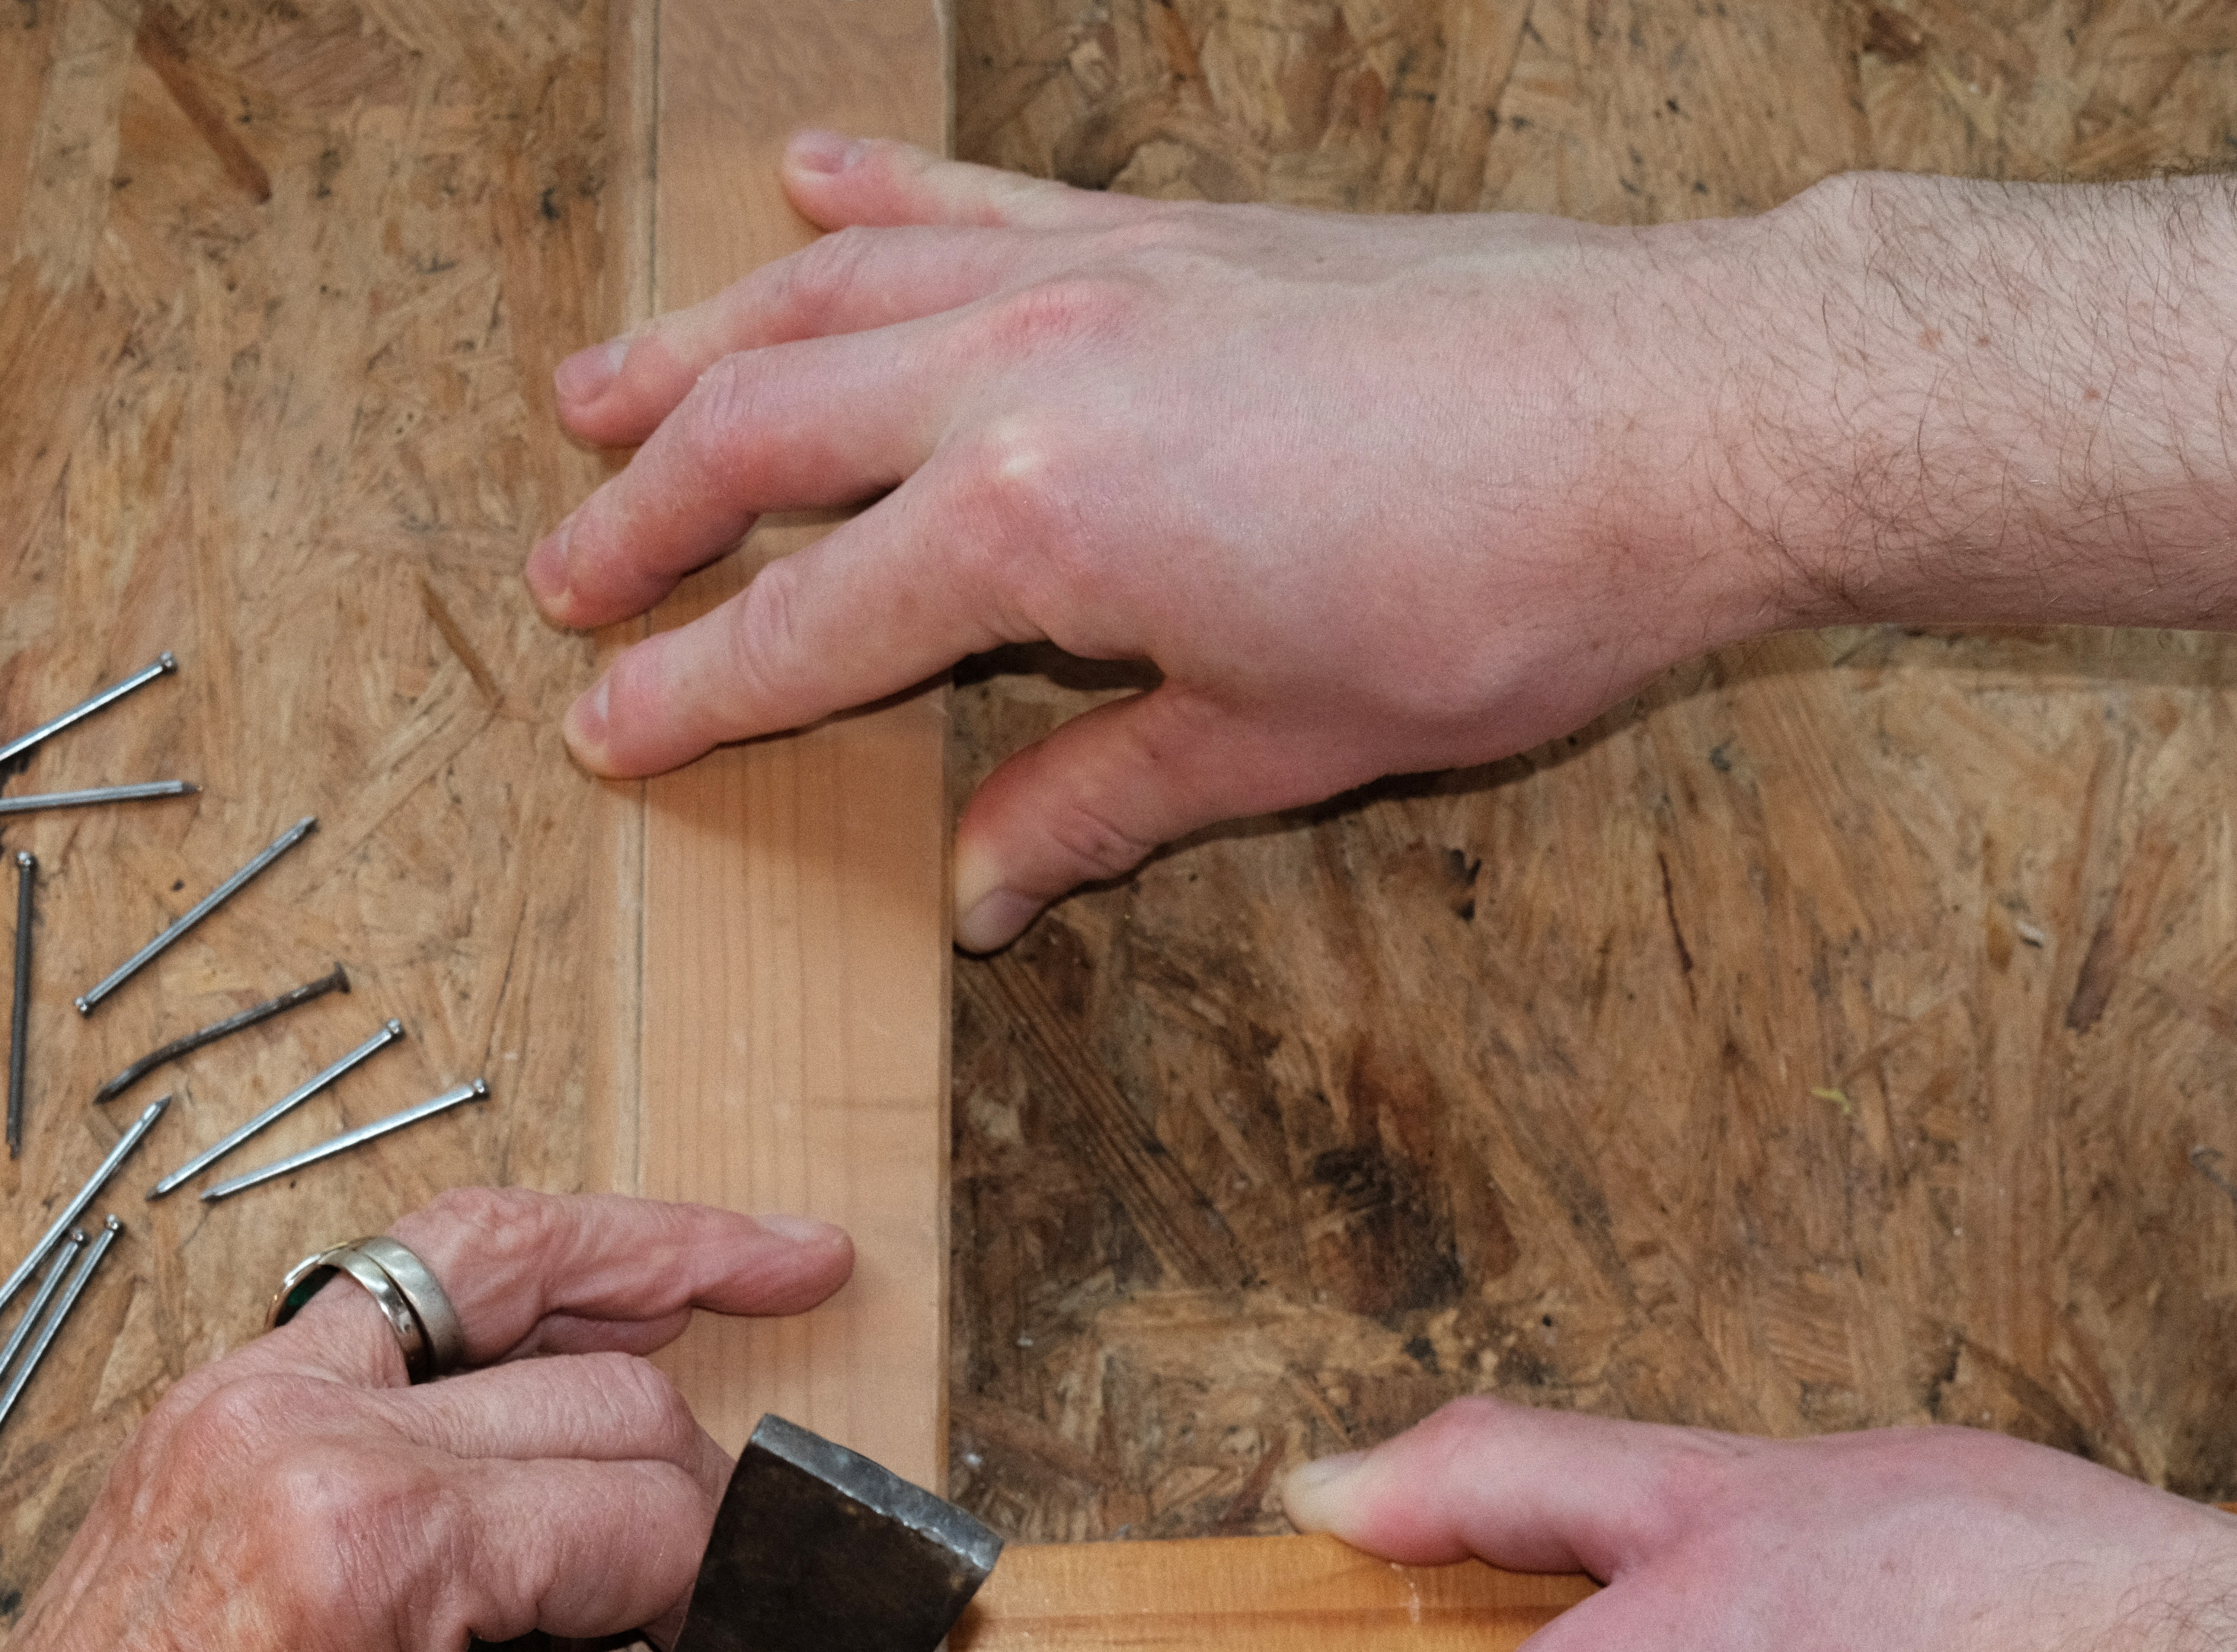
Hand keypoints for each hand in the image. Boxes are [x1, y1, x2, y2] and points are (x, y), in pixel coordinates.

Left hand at [0, 1187, 851, 1651]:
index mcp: (360, 1556)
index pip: (639, 1525)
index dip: (733, 1596)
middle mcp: (304, 1431)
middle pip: (601, 1396)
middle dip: (710, 1481)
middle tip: (769, 1563)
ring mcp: (248, 1396)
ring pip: (492, 1259)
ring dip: (639, 1256)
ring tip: (776, 1261)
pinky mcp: (219, 1405)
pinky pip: (394, 1287)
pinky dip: (508, 1282)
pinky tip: (601, 1295)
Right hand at [533, 139, 2236, 954]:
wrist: (1676, 417)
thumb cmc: (1494, 595)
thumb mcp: (1276, 746)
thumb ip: (1100, 806)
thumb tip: (988, 888)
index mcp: (1028, 525)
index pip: (804, 627)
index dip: (693, 693)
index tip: (607, 735)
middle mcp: (1023, 372)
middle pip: (764, 438)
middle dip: (642, 517)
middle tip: (560, 582)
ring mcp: (1090, 277)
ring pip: (827, 297)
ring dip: (697, 346)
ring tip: (593, 390)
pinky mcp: (1166, 232)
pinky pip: (971, 194)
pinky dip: (872, 189)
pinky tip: (796, 179)